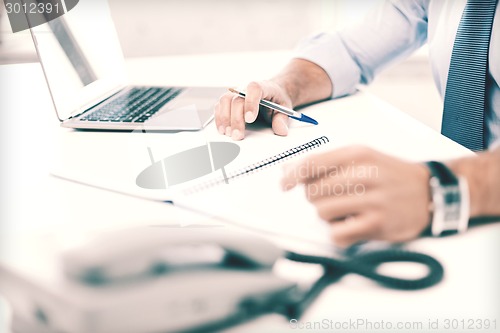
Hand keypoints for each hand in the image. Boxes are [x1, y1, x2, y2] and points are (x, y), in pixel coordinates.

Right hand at [214, 81, 291, 139]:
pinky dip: (219, 118)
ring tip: (228, 133)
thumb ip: (282, 120)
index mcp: (263, 87)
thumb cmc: (276, 101)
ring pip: (225, 100)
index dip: (251, 103)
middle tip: (237, 135)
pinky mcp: (229, 100)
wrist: (272, 94)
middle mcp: (247, 88)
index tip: (250, 119)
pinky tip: (222, 129)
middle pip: (237, 99)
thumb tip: (281, 130)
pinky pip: (220, 106)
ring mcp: (236, 93)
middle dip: (236, 119)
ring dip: (225, 118)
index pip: (254, 89)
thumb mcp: (284, 109)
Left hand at [281, 146, 430, 247]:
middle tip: (331, 198)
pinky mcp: (377, 225)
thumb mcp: (362, 157)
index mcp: (357, 154)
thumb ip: (326, 162)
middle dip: (315, 198)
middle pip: (313, 192)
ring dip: (327, 216)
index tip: (284, 185)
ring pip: (322, 213)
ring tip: (345, 211)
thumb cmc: (390, 175)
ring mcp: (372, 201)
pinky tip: (351, 225)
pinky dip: (338, 233)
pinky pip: (337, 234)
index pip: (311, 164)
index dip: (292, 176)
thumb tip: (288, 170)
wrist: (430, 193)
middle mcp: (365, 174)